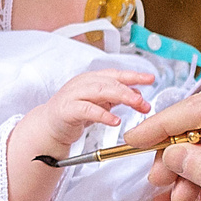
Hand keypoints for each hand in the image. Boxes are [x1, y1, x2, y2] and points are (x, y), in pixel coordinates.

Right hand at [13, 68, 154, 158]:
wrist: (49, 127)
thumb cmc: (74, 113)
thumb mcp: (100, 103)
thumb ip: (116, 98)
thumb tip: (138, 95)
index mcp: (92, 80)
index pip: (116, 74)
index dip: (133, 75)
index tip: (150, 79)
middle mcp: (83, 84)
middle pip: (109, 81)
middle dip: (130, 89)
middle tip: (144, 100)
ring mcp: (73, 95)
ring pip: (99, 91)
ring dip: (120, 96)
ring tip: (136, 104)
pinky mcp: (66, 110)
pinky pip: (86, 110)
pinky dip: (102, 114)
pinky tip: (115, 120)